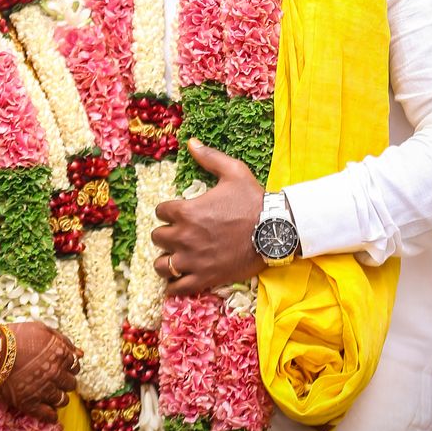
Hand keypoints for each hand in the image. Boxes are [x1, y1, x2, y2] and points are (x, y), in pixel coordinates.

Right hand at [0, 323, 82, 420]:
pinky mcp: (31, 404)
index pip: (75, 366)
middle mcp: (56, 374)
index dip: (69, 367)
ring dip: (59, 397)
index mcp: (61, 355)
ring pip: (63, 400)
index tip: (61, 367)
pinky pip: (48, 416)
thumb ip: (63, 341)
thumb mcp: (42, 330)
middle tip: (54, 380)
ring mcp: (44, 391)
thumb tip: (80, 353)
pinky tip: (48, 413)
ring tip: (49, 394)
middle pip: (71, 384)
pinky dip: (51, 416)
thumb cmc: (16, 337)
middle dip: (65, 382)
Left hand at [151, 139, 264, 294]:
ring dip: (165, 260)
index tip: (176, 213)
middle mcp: (185, 237)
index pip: (160, 211)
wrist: (274, 231)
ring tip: (174, 256)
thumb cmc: (253, 200)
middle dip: (165, 234)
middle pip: (157, 238)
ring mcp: (194, 260)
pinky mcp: (205, 278)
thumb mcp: (233, 171)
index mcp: (187, 211)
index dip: (167, 211)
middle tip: (177, 233)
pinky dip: (174, 285)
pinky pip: (178, 288)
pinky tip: (177, 279)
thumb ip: (209, 157)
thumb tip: (191, 142)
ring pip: (162, 265)